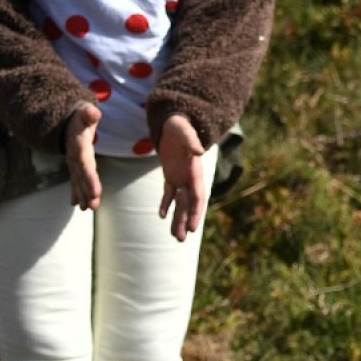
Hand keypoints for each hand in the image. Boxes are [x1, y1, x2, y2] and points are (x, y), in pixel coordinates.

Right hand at [64, 103, 102, 210]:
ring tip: (88, 209)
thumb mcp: (85, 112)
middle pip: (82, 177)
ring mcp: (74, 163)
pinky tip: (78, 205)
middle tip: (93, 207)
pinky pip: (75, 180)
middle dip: (87, 192)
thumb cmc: (81, 116)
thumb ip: (89, 113)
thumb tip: (93, 112)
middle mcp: (75, 157)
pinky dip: (77, 192)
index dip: (90, 178)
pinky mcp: (75, 166)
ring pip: (78, 181)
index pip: (85, 165)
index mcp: (79, 146)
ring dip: (83, 195)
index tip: (96, 192)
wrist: (67, 120)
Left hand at [157, 114, 205, 241]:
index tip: (194, 228)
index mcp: (194, 171)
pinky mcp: (171, 174)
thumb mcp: (184, 131)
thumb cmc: (180, 126)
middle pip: (189, 204)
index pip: (197, 196)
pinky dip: (166, 204)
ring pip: (180, 203)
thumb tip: (198, 151)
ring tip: (176, 236)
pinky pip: (169, 193)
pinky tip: (162, 216)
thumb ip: (191, 141)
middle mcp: (189, 177)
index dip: (196, 213)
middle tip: (182, 239)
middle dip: (186, 222)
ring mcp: (180, 177)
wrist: (174, 121)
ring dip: (178, 219)